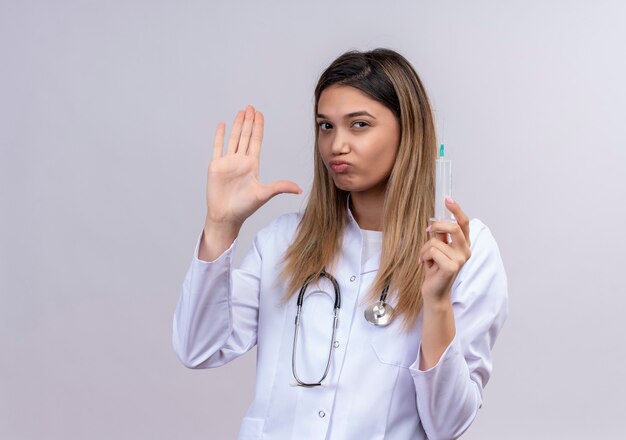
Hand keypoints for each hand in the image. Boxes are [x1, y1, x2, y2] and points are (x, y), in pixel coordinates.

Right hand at [205, 105, 302, 227]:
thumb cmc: (244, 208)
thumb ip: (280, 187)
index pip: (256, 141)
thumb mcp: (264, 195)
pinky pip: (217, 147)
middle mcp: (241, 161)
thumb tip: (300, 189)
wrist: (226, 216)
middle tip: (251, 106)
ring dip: (236, 125)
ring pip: (233, 138)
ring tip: (240, 112)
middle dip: (249, 121)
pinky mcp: (216, 166)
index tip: (260, 114)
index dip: (258, 127)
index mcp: (252, 165)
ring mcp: (228, 162)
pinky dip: (219, 136)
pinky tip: (222, 125)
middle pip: (245, 136)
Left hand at [418, 197, 470, 306]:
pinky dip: (424, 256)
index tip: (447, 198)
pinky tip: (425, 265)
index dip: (456, 209)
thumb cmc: (435, 269)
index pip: (464, 223)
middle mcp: (465, 250)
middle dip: (437, 225)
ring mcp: (460, 259)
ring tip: (425, 259)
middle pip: (454, 227)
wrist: (434, 291)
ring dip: (425, 249)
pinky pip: (432, 251)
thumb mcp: (437, 248)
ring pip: (436, 240)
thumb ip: (440, 235)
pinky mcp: (452, 267)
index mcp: (463, 244)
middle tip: (428, 230)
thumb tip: (436, 222)